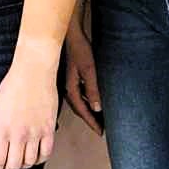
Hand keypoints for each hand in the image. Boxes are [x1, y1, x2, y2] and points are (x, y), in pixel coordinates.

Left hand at [0, 58, 57, 168]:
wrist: (33, 73)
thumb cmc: (12, 87)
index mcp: (1, 129)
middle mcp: (18, 135)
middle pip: (14, 164)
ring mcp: (35, 133)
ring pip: (30, 161)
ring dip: (24, 165)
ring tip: (21, 162)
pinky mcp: (48, 129)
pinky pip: (46, 153)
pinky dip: (40, 159)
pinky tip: (35, 157)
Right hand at [60, 11, 102, 134]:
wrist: (71, 35)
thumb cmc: (80, 51)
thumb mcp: (89, 70)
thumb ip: (93, 89)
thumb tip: (97, 108)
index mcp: (71, 89)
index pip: (83, 111)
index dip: (92, 122)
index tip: (100, 133)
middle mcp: (68, 88)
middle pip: (80, 109)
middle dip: (90, 119)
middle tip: (101, 129)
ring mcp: (69, 83)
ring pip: (79, 102)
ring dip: (88, 110)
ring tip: (99, 118)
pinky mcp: (72, 77)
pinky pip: (79, 94)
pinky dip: (87, 101)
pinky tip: (93, 101)